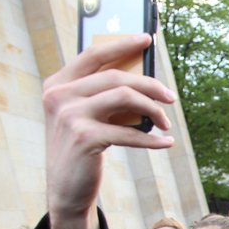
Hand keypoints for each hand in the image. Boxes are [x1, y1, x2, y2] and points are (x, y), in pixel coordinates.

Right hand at [43, 35, 175, 228]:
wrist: (66, 189)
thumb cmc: (83, 149)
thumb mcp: (87, 117)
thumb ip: (104, 96)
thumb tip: (145, 81)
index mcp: (58, 85)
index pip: (93, 54)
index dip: (121, 43)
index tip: (147, 39)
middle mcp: (59, 96)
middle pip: (116, 76)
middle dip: (150, 85)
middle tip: (170, 97)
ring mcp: (69, 116)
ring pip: (125, 97)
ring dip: (154, 109)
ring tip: (167, 123)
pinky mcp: (84, 137)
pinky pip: (130, 132)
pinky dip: (152, 139)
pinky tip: (166, 143)